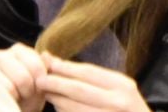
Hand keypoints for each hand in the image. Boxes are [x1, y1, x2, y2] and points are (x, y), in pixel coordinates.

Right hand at [0, 44, 49, 111]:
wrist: (14, 108)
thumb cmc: (28, 95)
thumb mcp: (42, 82)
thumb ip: (47, 67)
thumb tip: (46, 55)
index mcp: (18, 50)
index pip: (36, 66)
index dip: (40, 83)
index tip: (38, 88)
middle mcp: (1, 54)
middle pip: (23, 77)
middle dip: (28, 91)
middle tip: (26, 95)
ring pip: (11, 86)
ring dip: (17, 97)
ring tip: (16, 97)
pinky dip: (7, 100)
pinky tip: (6, 99)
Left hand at [36, 55, 152, 111]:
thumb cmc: (128, 110)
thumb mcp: (122, 90)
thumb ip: (96, 80)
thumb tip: (60, 64)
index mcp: (123, 86)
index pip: (88, 72)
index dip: (65, 67)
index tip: (47, 61)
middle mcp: (117, 101)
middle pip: (78, 89)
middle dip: (55, 83)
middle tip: (39, 79)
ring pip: (73, 108)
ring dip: (56, 100)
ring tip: (46, 93)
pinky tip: (59, 108)